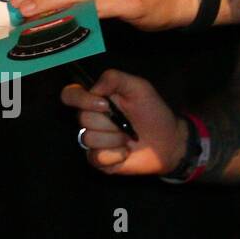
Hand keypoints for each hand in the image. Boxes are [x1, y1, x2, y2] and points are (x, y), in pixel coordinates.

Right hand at [61, 69, 185, 174]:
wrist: (170, 142)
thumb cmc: (153, 112)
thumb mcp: (139, 87)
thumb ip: (114, 78)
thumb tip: (93, 89)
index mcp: (95, 99)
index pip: (69, 95)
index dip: (81, 100)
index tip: (105, 105)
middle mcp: (90, 119)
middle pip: (82, 119)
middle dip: (109, 123)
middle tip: (127, 123)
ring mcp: (93, 140)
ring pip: (89, 139)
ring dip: (114, 139)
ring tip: (128, 139)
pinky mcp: (99, 160)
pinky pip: (97, 157)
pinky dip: (115, 155)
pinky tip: (126, 152)